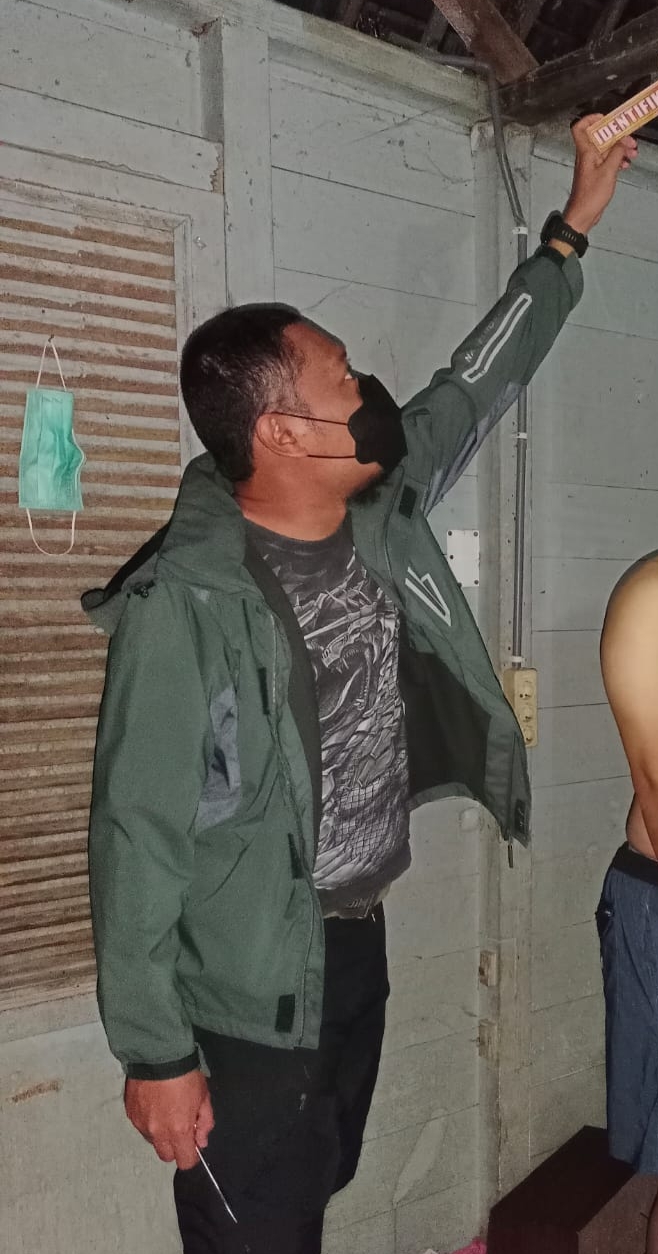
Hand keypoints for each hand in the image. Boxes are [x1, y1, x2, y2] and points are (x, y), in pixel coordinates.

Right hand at [124, 1070, 214, 1170]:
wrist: (158, 1055)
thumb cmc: (185, 1075)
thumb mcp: (204, 1097)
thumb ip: (205, 1124)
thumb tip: (201, 1142)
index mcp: (179, 1131)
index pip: (185, 1161)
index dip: (190, 1155)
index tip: (192, 1143)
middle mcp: (158, 1133)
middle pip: (165, 1156)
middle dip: (174, 1146)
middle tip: (179, 1126)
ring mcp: (142, 1124)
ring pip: (152, 1141)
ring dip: (160, 1133)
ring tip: (165, 1110)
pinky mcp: (131, 1114)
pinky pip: (141, 1126)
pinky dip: (148, 1120)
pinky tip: (153, 1103)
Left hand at [563, 114, 637, 234]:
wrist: (583, 215)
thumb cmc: (591, 196)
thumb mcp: (608, 171)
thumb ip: (616, 152)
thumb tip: (623, 140)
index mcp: (585, 152)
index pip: (580, 127)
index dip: (591, 119)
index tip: (606, 118)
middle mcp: (586, 156)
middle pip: (600, 137)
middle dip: (617, 136)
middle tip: (630, 141)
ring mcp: (591, 164)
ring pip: (606, 149)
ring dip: (620, 148)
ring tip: (633, 153)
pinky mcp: (595, 173)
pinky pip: (607, 160)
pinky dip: (617, 159)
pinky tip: (626, 164)